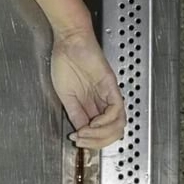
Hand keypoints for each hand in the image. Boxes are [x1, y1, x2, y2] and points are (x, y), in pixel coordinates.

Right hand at [50, 29, 124, 149]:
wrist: (68, 41)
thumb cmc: (65, 62)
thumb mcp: (66, 96)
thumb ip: (74, 114)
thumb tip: (79, 133)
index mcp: (94, 104)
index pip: (101, 131)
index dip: (91, 141)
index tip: (77, 141)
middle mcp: (104, 101)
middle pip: (113, 131)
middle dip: (97, 142)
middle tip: (82, 142)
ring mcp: (109, 93)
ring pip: (118, 124)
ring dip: (101, 134)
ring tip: (86, 133)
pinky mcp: (110, 85)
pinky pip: (116, 108)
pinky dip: (106, 121)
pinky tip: (93, 123)